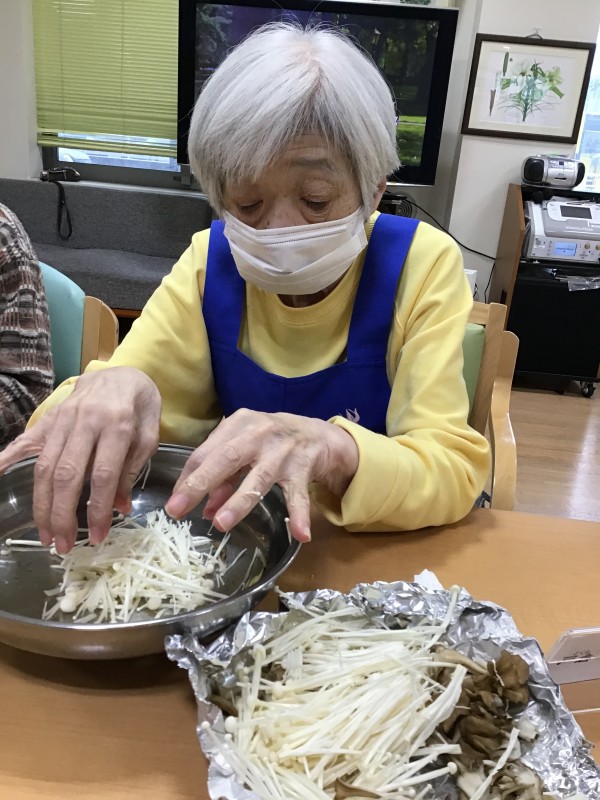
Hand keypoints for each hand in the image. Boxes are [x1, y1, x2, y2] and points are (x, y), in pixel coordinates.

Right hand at [0, 367, 160, 552]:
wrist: (122, 372)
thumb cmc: (139, 406)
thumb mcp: (149, 436)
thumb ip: (132, 470)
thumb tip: (119, 508)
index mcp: (116, 425)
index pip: (103, 475)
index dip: (98, 509)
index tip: (96, 536)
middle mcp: (85, 422)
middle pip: (67, 475)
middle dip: (62, 515)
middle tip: (61, 545)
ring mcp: (62, 420)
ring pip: (45, 466)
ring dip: (42, 504)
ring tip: (45, 533)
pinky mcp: (48, 419)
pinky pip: (25, 443)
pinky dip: (6, 460)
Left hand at [165, 409, 358, 542]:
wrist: (317, 434)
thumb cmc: (271, 442)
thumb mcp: (245, 450)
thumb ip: (224, 478)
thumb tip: (204, 510)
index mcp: (238, 424)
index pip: (206, 452)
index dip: (187, 478)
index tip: (173, 503)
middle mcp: (259, 433)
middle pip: (226, 458)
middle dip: (201, 483)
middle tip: (178, 509)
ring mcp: (282, 450)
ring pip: (258, 478)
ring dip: (239, 501)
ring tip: (222, 523)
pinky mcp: (304, 467)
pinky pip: (299, 494)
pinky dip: (300, 514)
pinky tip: (300, 534)